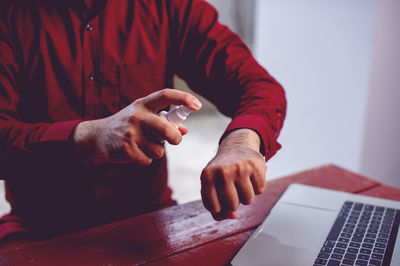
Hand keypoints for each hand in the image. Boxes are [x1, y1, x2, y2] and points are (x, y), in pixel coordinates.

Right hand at [73, 89, 201, 164]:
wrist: (98, 135)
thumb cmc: (129, 125)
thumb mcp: (144, 117)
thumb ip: (165, 121)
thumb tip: (184, 130)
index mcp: (143, 104)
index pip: (166, 95)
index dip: (184, 98)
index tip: (197, 105)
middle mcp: (137, 115)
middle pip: (166, 130)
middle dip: (175, 138)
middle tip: (174, 140)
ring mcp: (130, 132)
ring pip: (159, 150)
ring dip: (156, 152)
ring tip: (143, 145)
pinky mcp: (125, 148)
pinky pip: (148, 160)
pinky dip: (145, 160)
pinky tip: (135, 152)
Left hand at [201, 129, 266, 220]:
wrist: (237, 146)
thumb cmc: (222, 171)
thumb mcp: (212, 186)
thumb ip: (217, 209)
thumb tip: (234, 216)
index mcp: (207, 177)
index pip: (214, 208)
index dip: (220, 208)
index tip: (221, 198)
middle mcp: (222, 171)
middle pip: (232, 206)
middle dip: (234, 201)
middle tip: (233, 188)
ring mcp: (240, 168)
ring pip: (248, 200)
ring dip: (246, 195)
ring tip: (242, 182)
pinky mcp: (255, 166)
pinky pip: (260, 190)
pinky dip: (257, 187)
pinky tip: (251, 176)